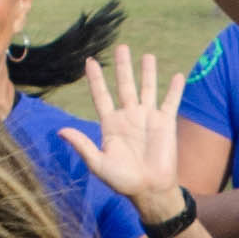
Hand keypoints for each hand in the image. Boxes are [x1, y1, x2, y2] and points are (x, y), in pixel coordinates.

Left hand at [60, 45, 189, 207]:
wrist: (149, 189)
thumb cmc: (122, 180)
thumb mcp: (98, 164)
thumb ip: (82, 145)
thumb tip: (61, 131)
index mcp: (111, 124)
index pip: (101, 96)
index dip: (96, 80)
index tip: (90, 61)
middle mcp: (129, 117)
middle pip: (124, 86)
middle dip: (123, 67)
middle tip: (121, 47)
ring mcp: (148, 118)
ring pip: (147, 89)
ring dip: (147, 72)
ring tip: (147, 55)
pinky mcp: (165, 123)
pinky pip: (170, 102)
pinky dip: (175, 89)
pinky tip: (177, 75)